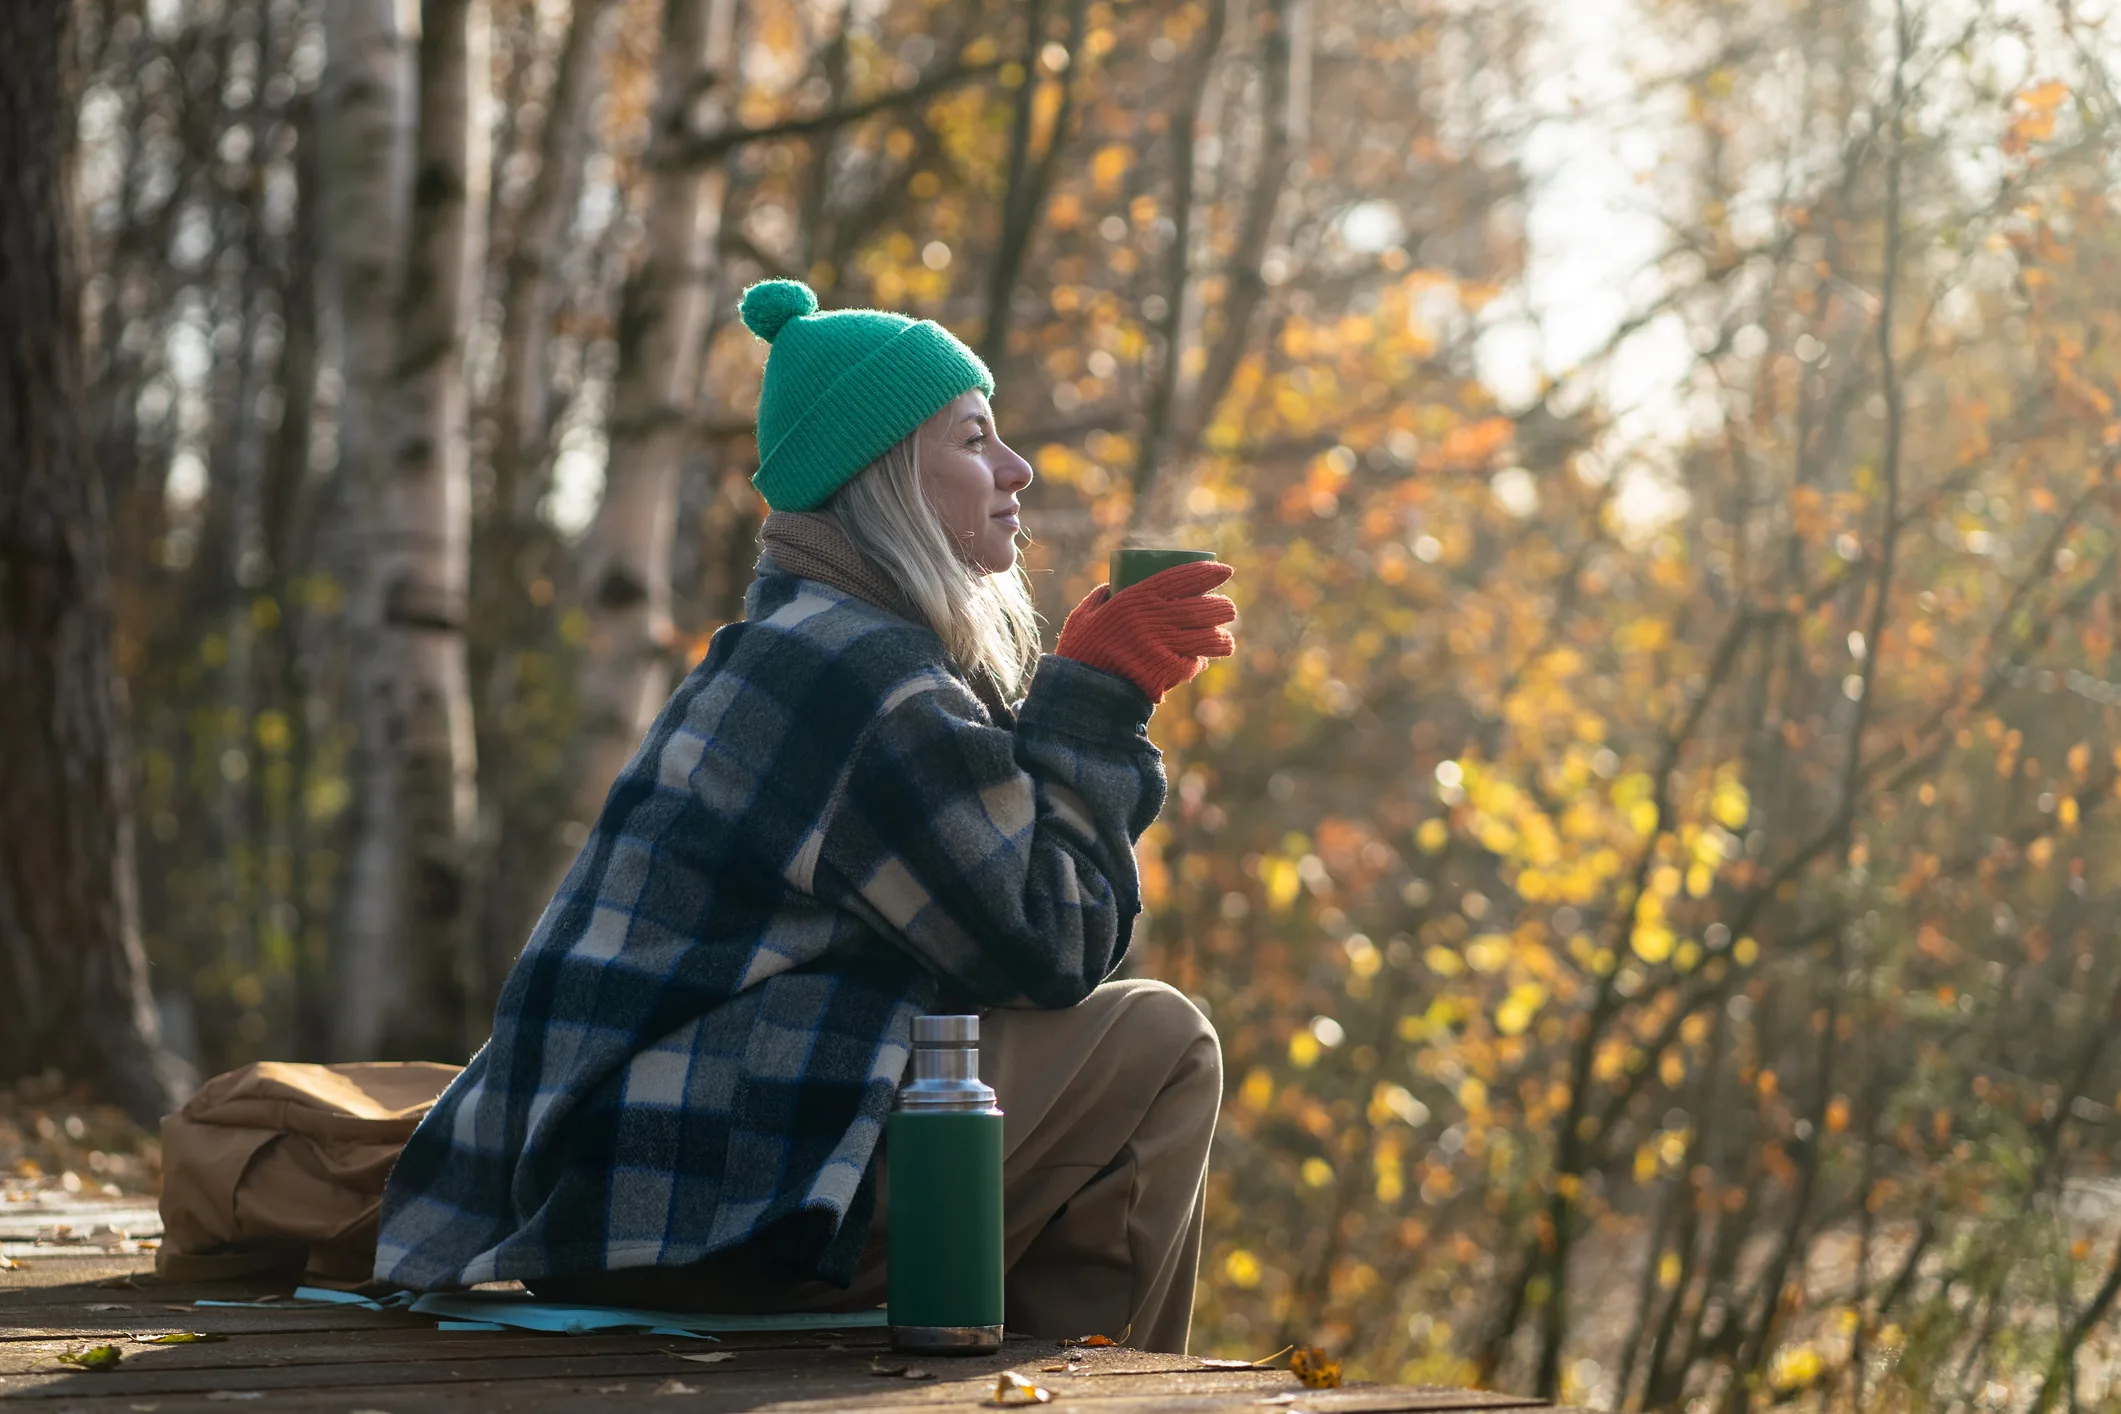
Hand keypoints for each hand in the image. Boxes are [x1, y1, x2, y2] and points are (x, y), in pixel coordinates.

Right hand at [1055, 560, 1236, 702]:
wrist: (1083, 693)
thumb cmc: (1080, 652)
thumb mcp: (1084, 616)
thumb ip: (1100, 597)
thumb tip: (1113, 585)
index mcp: (1139, 597)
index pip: (1186, 577)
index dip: (1210, 572)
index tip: (1225, 570)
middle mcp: (1158, 619)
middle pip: (1208, 607)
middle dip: (1224, 607)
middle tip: (1226, 609)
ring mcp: (1167, 646)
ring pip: (1212, 638)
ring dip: (1222, 639)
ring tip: (1223, 639)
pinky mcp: (1171, 672)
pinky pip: (1194, 663)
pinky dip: (1197, 662)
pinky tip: (1196, 661)